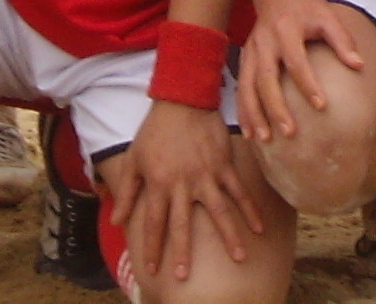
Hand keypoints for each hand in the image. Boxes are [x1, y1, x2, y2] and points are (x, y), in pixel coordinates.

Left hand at [103, 100, 262, 285]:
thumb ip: (128, 192)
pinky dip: (250, 209)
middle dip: (182, 252)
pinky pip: (238, 191)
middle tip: (184, 276)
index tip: (152, 268)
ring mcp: (206, 175)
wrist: (183, 100)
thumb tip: (116, 220)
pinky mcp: (224, 165)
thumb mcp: (134, 159)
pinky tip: (259, 227)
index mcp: (159, 183)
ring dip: (230, 236)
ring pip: (219, 212)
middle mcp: (183, 184)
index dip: (152, 246)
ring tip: (239, 258)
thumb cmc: (155, 130)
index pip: (153, 222)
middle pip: (182, 224)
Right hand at [238, 0, 365, 140]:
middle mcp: (265, 42)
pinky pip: (240, 87)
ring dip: (254, 114)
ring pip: (248, 86)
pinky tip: (249, 132)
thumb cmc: (306, 6)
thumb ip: (343, 40)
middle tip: (289, 132)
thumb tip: (359, 66)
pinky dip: (243, 110)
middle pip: (267, 79)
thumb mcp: (327, 16)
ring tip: (264, 138)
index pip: (296, 61)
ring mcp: (251, 50)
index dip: (308, 84)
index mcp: (286, 30)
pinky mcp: (244, 57)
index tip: (322, 106)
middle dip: (276, 107)